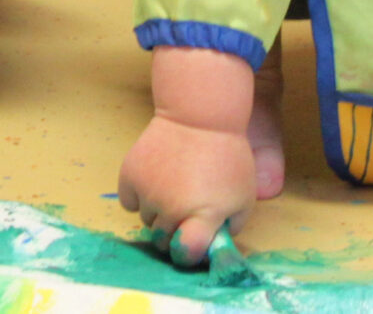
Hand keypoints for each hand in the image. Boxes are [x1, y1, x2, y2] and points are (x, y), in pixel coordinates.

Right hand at [119, 113, 256, 267]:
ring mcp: (148, 191)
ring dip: (157, 213)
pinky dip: (138, 197)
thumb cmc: (227, 158)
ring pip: (146, 221)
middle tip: (183, 213)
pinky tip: (153, 181)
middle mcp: (172, 208)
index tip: (191, 244)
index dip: (188, 254)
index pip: (185, 253)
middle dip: (173, 233)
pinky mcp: (129, 175)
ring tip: (171, 189)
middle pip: (163, 240)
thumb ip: (230, 227)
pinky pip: (129, 202)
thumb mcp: (243, 198)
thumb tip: (209, 244)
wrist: (198, 118)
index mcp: (203, 216)